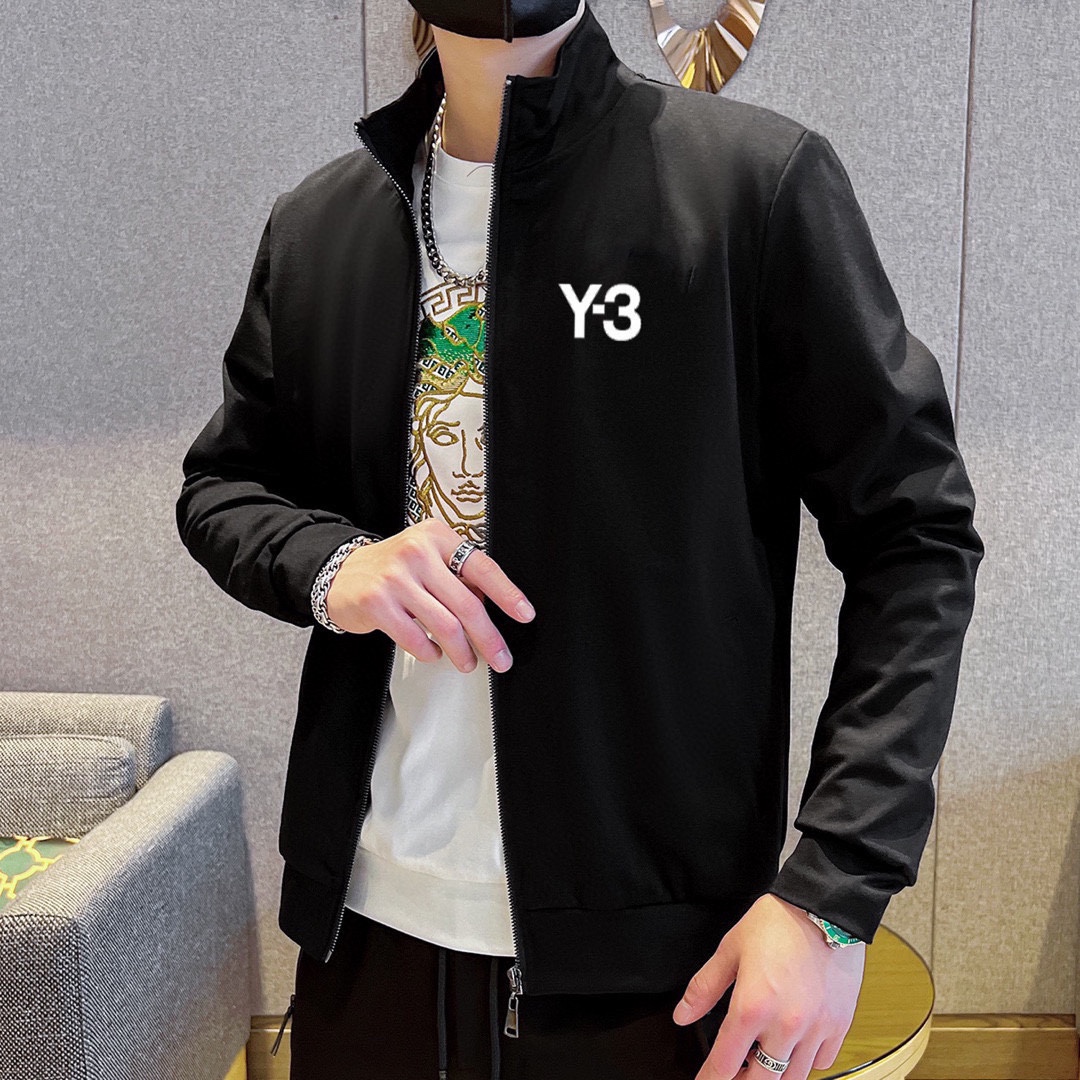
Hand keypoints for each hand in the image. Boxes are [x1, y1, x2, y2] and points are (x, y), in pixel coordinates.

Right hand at [324, 518, 535, 672]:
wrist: (340, 573)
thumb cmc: (392, 569)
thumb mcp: (427, 557)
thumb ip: (457, 576)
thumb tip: (492, 607)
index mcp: (437, 537)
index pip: (482, 567)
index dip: (507, 594)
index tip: (524, 614)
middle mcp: (417, 552)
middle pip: (467, 603)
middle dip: (488, 637)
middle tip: (500, 657)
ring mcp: (395, 577)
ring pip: (445, 625)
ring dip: (462, 651)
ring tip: (467, 662)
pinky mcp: (377, 603)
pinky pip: (416, 638)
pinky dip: (430, 652)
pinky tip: (433, 653)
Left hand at [673, 893, 864, 1078]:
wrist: (823, 907)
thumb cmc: (777, 922)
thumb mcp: (730, 949)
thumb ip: (704, 987)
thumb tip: (683, 1015)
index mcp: (753, 1006)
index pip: (726, 1063)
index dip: (710, 1078)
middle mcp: (786, 1025)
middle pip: (762, 1079)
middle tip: (735, 1071)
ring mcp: (816, 1029)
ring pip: (794, 1077)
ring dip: (775, 1073)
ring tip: (762, 1060)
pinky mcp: (839, 1024)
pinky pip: (822, 1063)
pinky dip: (806, 1063)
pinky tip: (794, 1048)